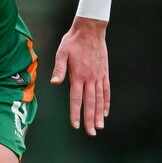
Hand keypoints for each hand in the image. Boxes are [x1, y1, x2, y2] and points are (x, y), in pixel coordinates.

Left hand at [50, 17, 109, 135]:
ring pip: (100, 99)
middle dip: (89, 119)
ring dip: (99, 114)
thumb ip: (59, 69)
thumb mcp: (62, 52)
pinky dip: (106, 102)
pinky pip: (106, 91)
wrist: (90, 29)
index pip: (76, 98)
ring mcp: (99, 76)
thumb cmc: (73, 41)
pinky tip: (105, 112)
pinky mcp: (104, 73)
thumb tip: (54, 83)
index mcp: (78, 75)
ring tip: (99, 127)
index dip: (76, 113)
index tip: (75, 125)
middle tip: (91, 132)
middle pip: (90, 102)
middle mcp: (90, 78)